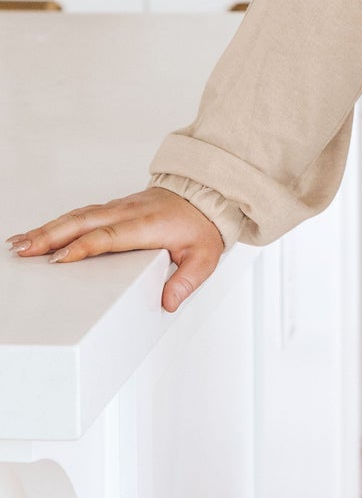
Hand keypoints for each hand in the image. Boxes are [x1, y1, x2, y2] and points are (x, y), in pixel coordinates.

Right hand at [6, 188, 224, 313]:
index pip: (109, 236)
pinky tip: (39, 234)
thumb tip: (167, 303)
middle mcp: (128, 212)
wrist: (205, 194)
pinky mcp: (113, 208)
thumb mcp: (205, 257)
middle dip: (50, 236)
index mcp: (147, 225)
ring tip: (19, 244)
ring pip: (77, 216)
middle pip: (83, 222)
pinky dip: (57, 224)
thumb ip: (187, 280)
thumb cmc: (201, 226)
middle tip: (23, 250)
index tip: (58, 260)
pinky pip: (81, 214)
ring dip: (47, 229)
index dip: (83, 247)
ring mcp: (119, 208)